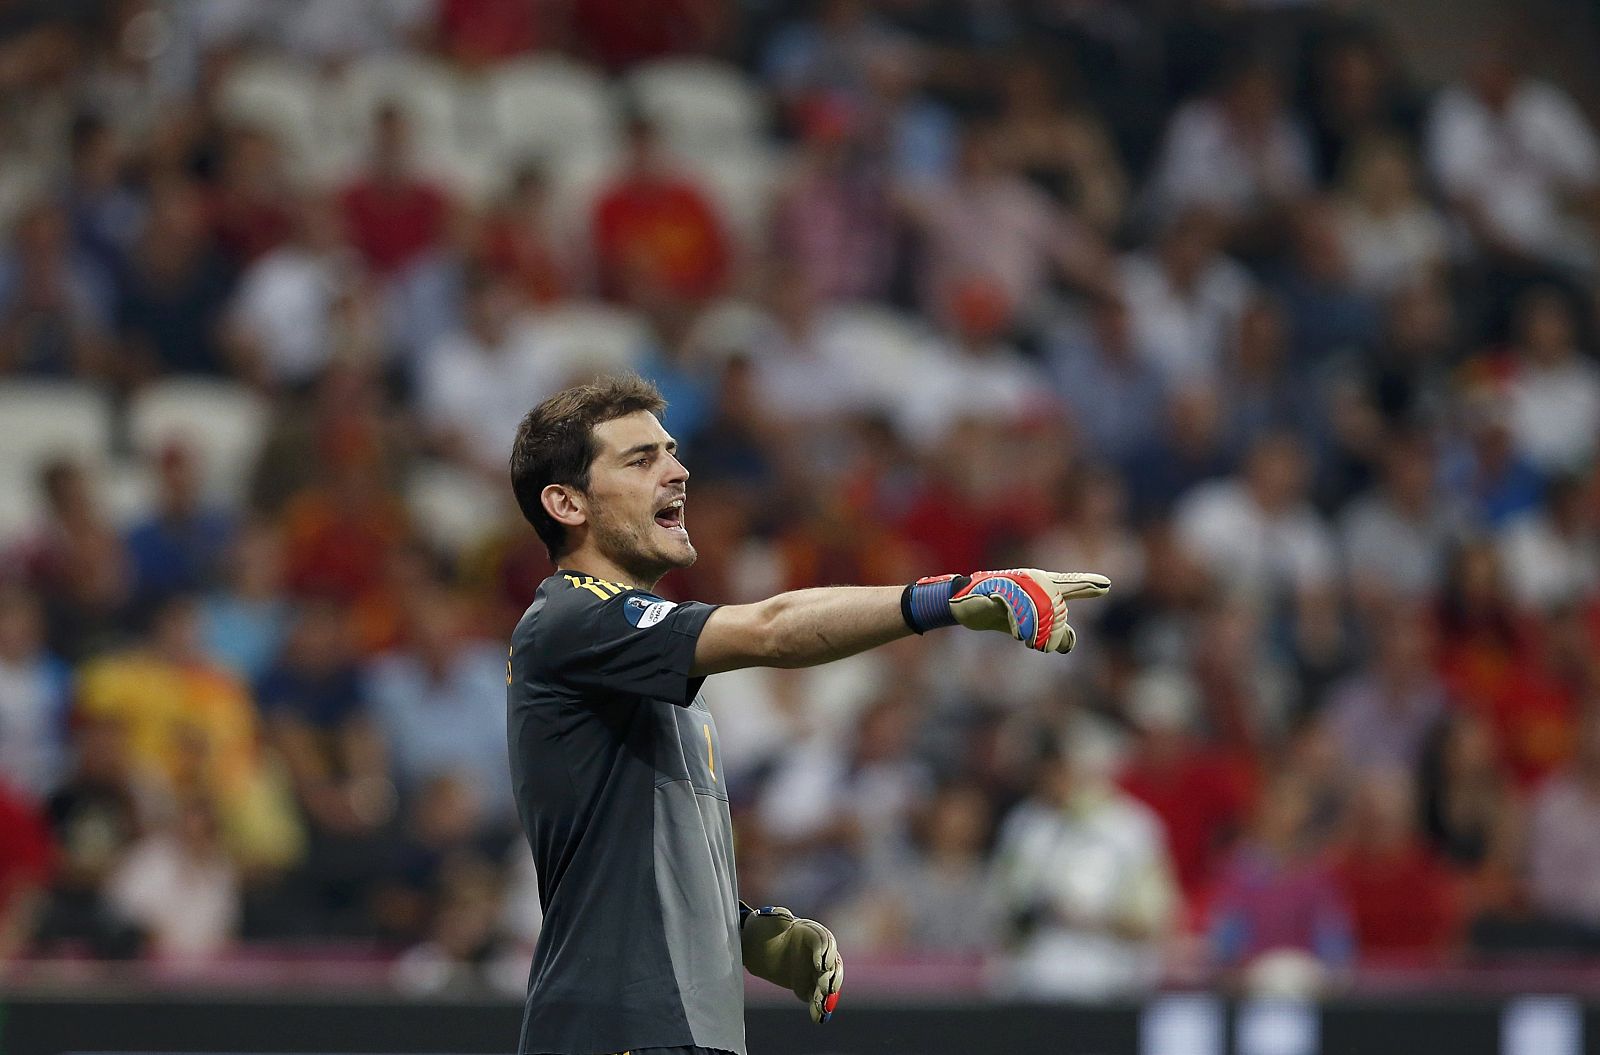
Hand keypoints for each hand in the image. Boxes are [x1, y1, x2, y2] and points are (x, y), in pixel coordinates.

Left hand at [740, 905, 842, 1022]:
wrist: (755, 947)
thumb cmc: (763, 928)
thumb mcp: (768, 920)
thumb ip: (778, 918)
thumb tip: (785, 916)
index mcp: (812, 932)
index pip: (825, 941)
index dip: (825, 953)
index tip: (820, 964)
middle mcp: (819, 952)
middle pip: (833, 964)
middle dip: (830, 977)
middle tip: (824, 988)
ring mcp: (815, 970)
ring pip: (828, 982)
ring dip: (827, 995)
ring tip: (822, 1006)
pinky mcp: (808, 985)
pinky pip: (816, 997)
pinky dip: (819, 1008)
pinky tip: (817, 1018)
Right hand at [903, 569, 1109, 651]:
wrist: (962, 604)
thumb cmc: (998, 611)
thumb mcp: (1027, 622)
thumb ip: (1050, 630)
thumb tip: (1068, 642)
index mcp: (1042, 584)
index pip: (1069, 585)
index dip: (1087, 586)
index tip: (1106, 585)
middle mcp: (1034, 580)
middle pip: (1057, 617)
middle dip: (1048, 637)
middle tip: (1031, 639)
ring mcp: (1017, 585)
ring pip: (1041, 620)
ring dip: (1033, 635)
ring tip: (1022, 636)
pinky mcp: (1001, 592)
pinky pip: (1019, 617)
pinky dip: (1017, 627)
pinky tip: (1012, 630)